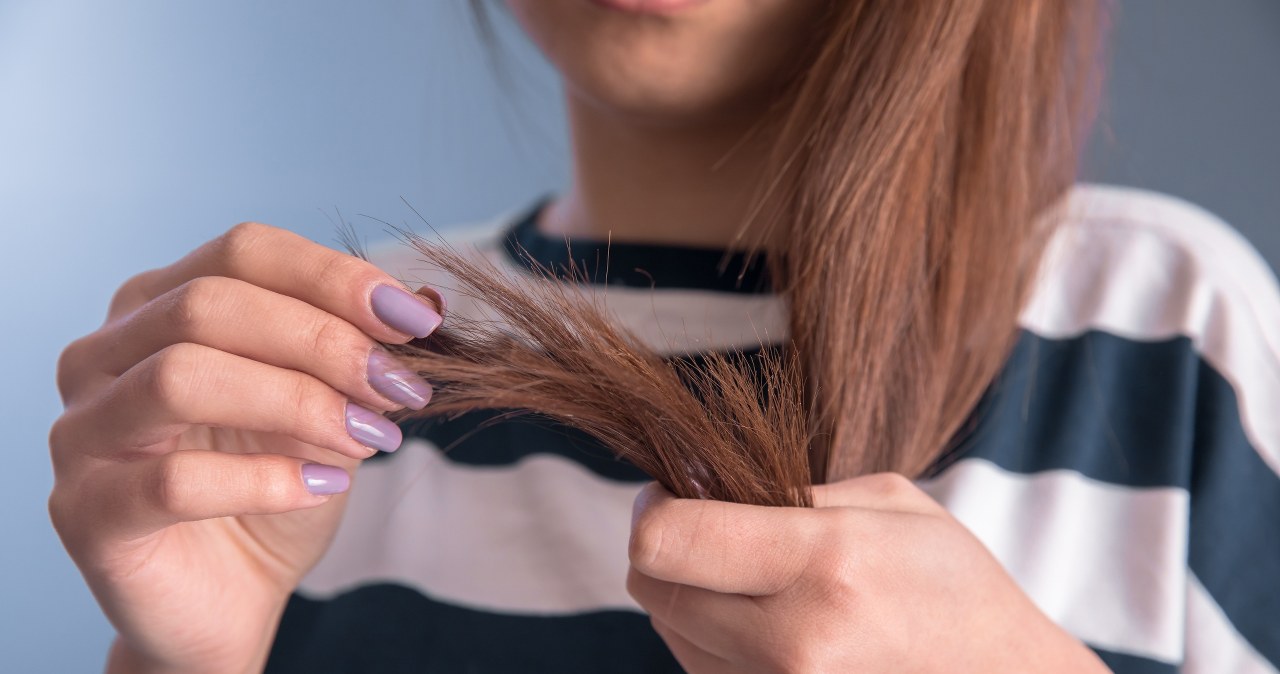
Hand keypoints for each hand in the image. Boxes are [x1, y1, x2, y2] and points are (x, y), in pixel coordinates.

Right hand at [49, 222, 440, 673]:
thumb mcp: (332, 407)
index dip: (335, 277)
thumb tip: (423, 301)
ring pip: (180, 377)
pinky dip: (264, 479)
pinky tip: (321, 487)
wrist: (233, 595)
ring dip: (296, 402)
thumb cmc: (276, 485)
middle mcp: (105, 354)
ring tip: (369, 439)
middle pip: (209, 304)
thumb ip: (363, 355)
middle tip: (400, 386)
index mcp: (160, 305)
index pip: (243, 251)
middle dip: (324, 340)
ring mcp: (83, 431)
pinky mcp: (85, 511)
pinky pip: (172, 481)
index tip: (416, 320)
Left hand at [626, 474, 1109, 672]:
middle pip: (652, 588)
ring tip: (760, 586)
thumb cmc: (952, 586)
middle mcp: (793, 643)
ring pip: (668, 632)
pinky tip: (769, 628)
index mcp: (825, 564)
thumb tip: (700, 488)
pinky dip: (712, 642)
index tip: (671, 492)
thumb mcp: (888, 504)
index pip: (666, 540)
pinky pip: (699, 670)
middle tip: (713, 531)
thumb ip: (787, 494)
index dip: (653, 507)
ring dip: (690, 598)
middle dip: (666, 550)